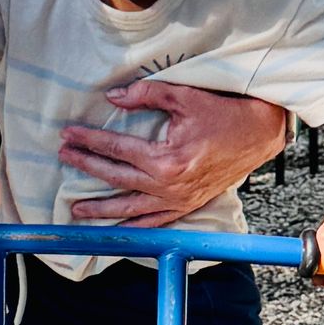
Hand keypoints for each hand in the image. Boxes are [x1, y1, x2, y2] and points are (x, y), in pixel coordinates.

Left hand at [56, 77, 288, 223]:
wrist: (259, 135)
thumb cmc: (224, 114)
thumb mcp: (184, 97)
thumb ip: (146, 95)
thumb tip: (114, 96)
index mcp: (166, 159)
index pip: (117, 149)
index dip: (89, 141)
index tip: (68, 135)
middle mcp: (169, 186)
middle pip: (116, 178)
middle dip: (87, 167)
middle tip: (65, 157)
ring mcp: (178, 200)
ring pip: (130, 209)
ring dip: (101, 209)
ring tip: (77, 209)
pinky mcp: (187, 205)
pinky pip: (155, 222)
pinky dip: (134, 228)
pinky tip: (117, 229)